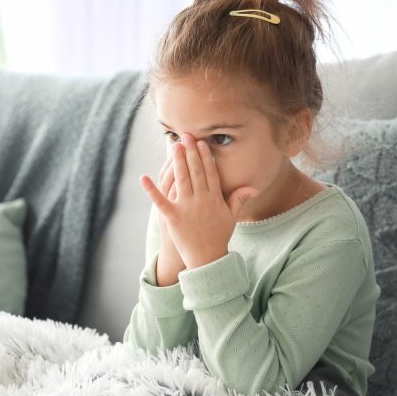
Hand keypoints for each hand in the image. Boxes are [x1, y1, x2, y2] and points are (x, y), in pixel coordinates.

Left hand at [140, 133, 258, 269]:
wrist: (207, 259)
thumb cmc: (219, 237)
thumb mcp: (231, 217)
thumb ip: (239, 199)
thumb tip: (253, 188)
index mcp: (215, 198)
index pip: (210, 173)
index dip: (205, 157)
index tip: (201, 143)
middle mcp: (201, 200)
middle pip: (195, 172)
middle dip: (190, 152)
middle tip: (185, 136)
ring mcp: (186, 208)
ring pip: (181, 180)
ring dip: (177, 162)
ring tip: (174, 146)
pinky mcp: (173, 217)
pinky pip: (160, 201)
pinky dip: (151, 190)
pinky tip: (143, 178)